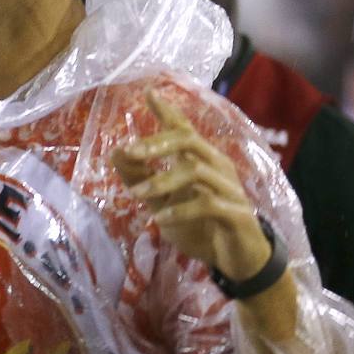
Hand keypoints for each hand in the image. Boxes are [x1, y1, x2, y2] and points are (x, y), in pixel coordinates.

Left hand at [111, 91, 270, 279]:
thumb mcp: (162, 202)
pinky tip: (159, 219)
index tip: (148, 93)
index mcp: (199, 160)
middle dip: (157, 143)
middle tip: (129, 151)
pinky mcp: (236, 213)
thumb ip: (141, 178)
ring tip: (136, 194)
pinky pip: (208, 204)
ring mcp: (229, 189)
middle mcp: (216, 167)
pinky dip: (181, 210)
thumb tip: (116, 152)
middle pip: (189, 140)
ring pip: (196, 171)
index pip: (184, 129)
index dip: (168, 112)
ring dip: (162, 181)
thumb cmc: (200, 225)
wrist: (237, 259)